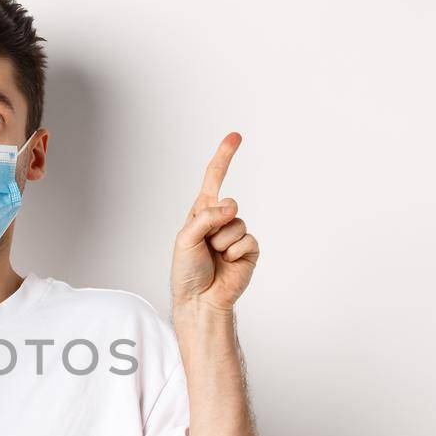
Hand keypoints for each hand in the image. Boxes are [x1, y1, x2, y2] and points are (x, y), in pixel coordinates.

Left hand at [171, 132, 260, 313]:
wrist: (199, 300)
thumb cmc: (187, 271)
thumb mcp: (186, 239)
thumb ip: (205, 217)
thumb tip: (232, 206)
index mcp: (201, 212)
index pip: (214, 178)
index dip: (225, 157)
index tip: (235, 136)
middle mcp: (220, 220)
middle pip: (229, 203)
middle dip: (216, 222)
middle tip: (205, 245)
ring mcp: (236, 235)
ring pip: (237, 224)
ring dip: (222, 243)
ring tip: (214, 257)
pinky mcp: (249, 250)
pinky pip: (248, 240)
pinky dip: (234, 253)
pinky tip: (226, 264)